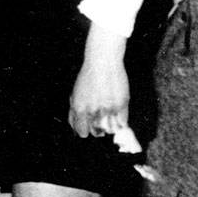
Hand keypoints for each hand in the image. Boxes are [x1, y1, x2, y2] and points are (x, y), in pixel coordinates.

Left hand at [69, 22, 129, 137]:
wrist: (102, 64)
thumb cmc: (87, 79)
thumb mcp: (75, 95)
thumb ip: (74, 113)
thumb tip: (77, 130)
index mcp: (80, 109)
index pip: (82, 132)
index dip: (85, 131)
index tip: (88, 129)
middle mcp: (93, 111)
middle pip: (97, 133)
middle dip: (98, 130)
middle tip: (99, 124)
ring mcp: (108, 108)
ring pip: (111, 129)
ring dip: (110, 127)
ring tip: (109, 118)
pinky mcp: (121, 104)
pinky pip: (123, 123)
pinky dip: (121, 122)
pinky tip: (117, 115)